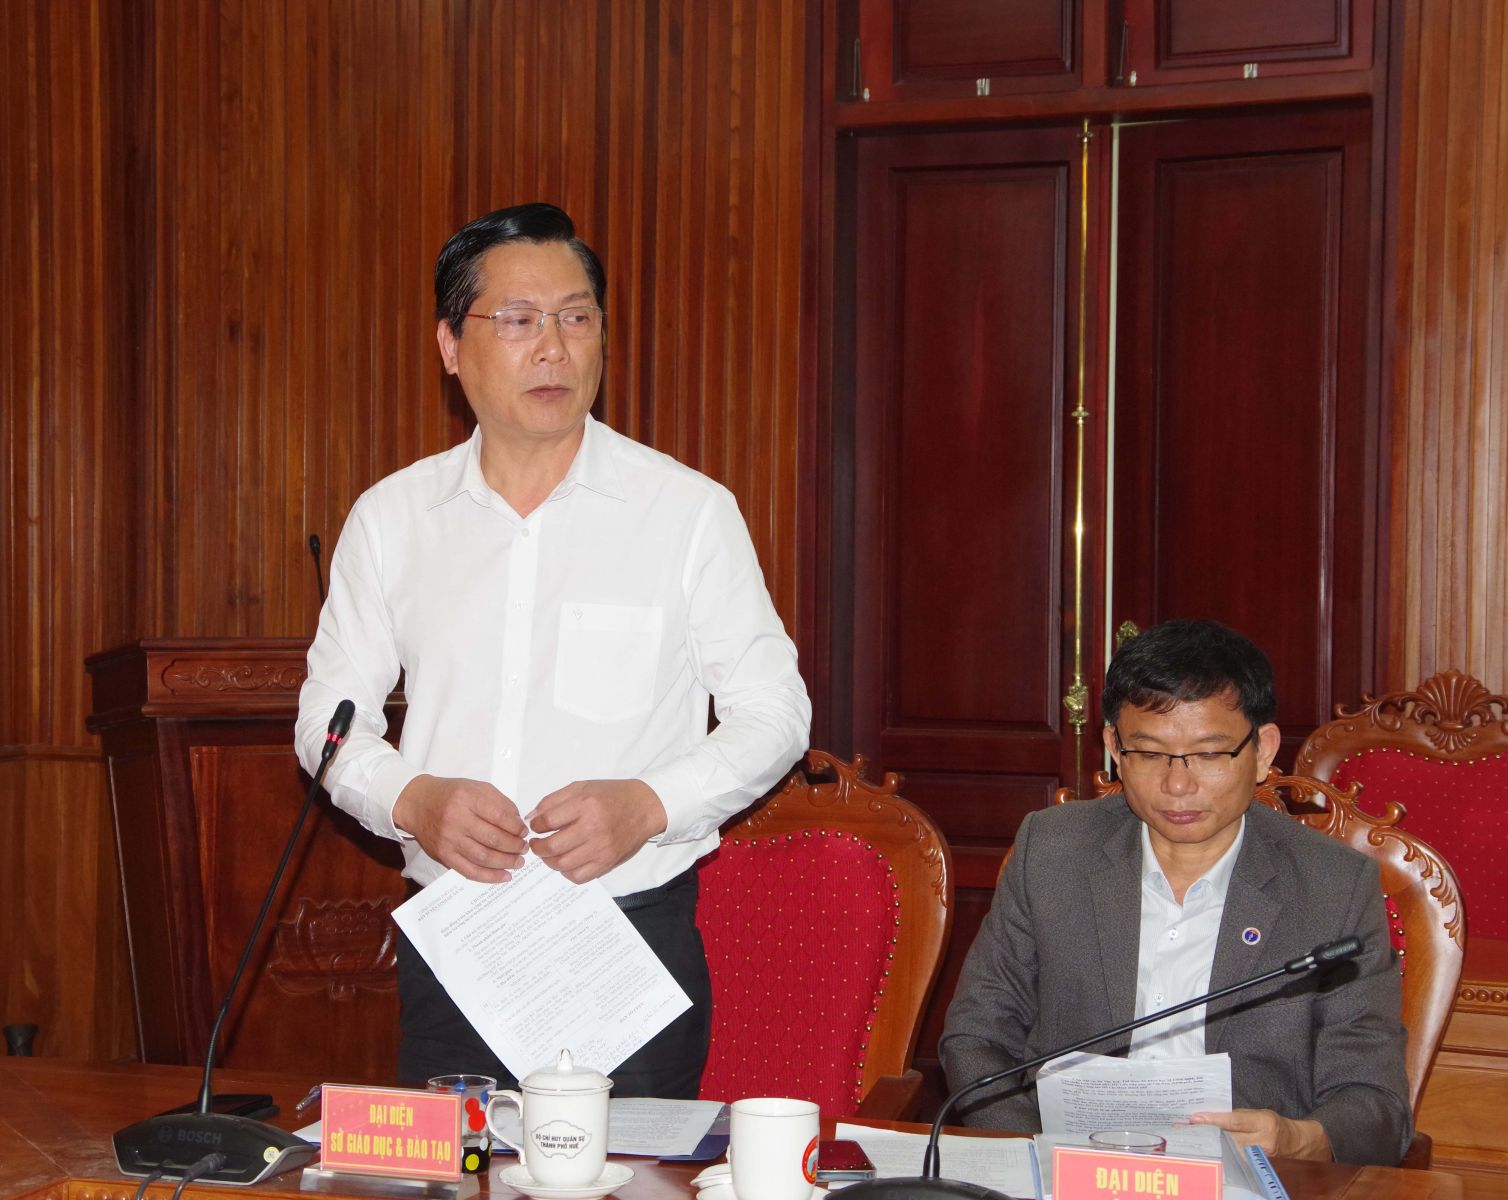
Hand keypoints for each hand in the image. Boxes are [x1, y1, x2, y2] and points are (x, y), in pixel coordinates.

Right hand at [392, 775, 527, 882]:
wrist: (417, 804)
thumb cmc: (451, 794)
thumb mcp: (476, 787)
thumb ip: (500, 802)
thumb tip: (518, 824)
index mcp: (467, 799)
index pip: (499, 816)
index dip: (516, 828)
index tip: (524, 832)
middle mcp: (456, 820)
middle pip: (493, 839)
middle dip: (514, 846)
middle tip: (524, 848)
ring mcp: (449, 840)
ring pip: (483, 857)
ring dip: (505, 862)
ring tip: (518, 862)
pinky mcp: (443, 855)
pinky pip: (468, 870)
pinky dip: (488, 876)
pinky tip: (503, 876)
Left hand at [527, 779, 667, 883]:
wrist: (644, 807)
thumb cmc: (612, 795)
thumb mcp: (582, 787)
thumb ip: (553, 800)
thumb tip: (531, 818)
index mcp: (585, 804)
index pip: (548, 820)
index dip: (535, 825)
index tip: (536, 826)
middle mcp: (593, 827)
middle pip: (552, 846)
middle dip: (537, 847)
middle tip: (536, 843)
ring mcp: (601, 848)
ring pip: (562, 864)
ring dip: (549, 861)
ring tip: (550, 853)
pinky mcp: (607, 862)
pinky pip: (579, 876)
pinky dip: (567, 872)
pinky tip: (567, 861)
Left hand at [1187, 1110, 1332, 1160]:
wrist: (1299, 1145)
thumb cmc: (1276, 1125)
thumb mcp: (1260, 1114)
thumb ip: (1238, 1117)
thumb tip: (1212, 1118)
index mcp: (1264, 1123)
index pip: (1234, 1121)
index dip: (1214, 1120)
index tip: (1195, 1118)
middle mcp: (1263, 1142)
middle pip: (1229, 1139)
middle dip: (1207, 1135)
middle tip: (1185, 1131)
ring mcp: (1261, 1158)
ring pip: (1230, 1152)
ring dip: (1211, 1147)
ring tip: (1192, 1142)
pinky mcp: (1259, 1168)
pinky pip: (1236, 1162)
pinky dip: (1222, 1157)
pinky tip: (1208, 1154)